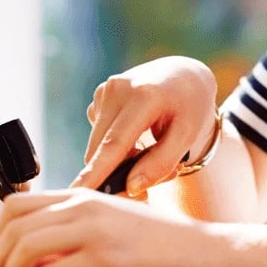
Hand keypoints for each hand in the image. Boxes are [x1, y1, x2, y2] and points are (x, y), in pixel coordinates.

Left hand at [0, 189, 211, 266]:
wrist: (205, 252)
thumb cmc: (162, 245)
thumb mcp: (112, 224)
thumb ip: (76, 231)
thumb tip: (38, 258)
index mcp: (82, 196)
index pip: (16, 204)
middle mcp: (84, 205)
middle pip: (13, 225)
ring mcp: (95, 229)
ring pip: (25, 246)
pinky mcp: (107, 258)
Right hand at [73, 56, 217, 195]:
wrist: (184, 73)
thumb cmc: (189, 105)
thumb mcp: (187, 134)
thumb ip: (161, 163)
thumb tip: (132, 187)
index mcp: (143, 96)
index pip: (115, 143)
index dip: (96, 172)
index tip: (77, 193)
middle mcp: (118, 89)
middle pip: (101, 149)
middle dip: (115, 174)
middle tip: (145, 187)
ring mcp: (105, 90)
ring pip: (98, 145)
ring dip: (117, 159)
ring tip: (148, 153)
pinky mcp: (99, 94)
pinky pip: (99, 133)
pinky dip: (114, 145)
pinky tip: (136, 137)